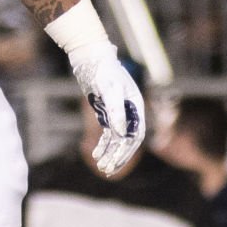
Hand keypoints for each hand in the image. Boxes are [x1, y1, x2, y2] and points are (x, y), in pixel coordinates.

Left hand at [68, 43, 144, 175]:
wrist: (90, 56)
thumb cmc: (102, 71)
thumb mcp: (108, 90)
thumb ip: (115, 111)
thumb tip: (120, 134)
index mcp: (136, 107)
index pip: (135, 135)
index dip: (126, 151)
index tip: (115, 162)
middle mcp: (130, 111)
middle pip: (127, 140)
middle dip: (118, 156)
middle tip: (106, 170)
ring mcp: (118, 112)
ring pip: (116, 139)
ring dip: (109, 153)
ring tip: (101, 166)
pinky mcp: (106, 112)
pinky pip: (107, 133)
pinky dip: (102, 144)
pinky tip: (95, 154)